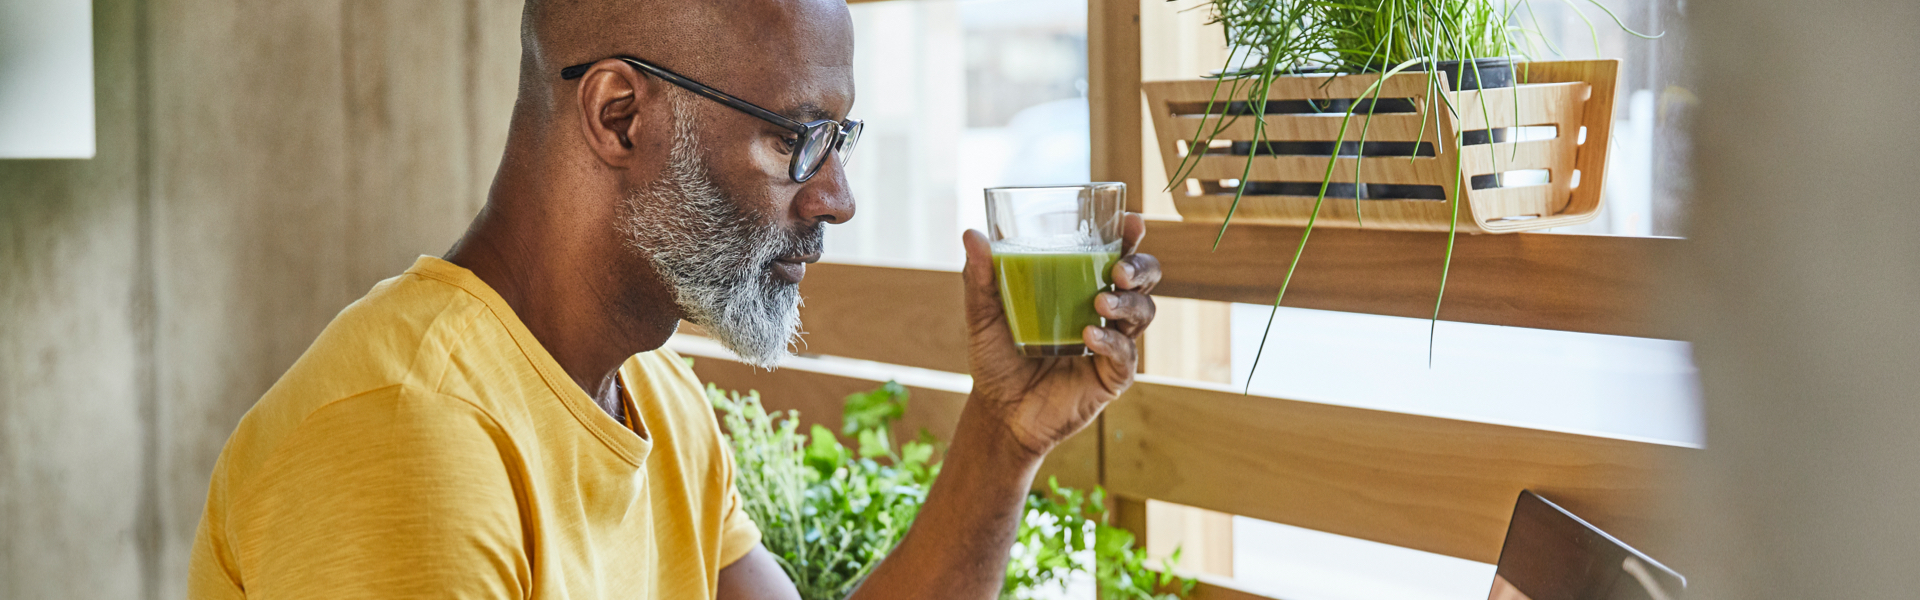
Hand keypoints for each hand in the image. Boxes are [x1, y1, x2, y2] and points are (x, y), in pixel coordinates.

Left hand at [960, 213, 1160, 459]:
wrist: (998, 413)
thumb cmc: (996, 359)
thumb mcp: (983, 316)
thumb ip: (981, 278)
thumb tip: (971, 234)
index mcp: (1081, 288)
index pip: (1115, 255)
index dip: (1129, 237)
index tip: (1131, 222)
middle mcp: (1104, 313)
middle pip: (1144, 281)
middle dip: (1141, 268)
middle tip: (1118, 269)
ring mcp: (1111, 345)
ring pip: (1143, 313)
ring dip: (1128, 303)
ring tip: (1102, 302)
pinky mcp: (1111, 378)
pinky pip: (1125, 356)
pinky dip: (1112, 343)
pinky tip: (1090, 336)